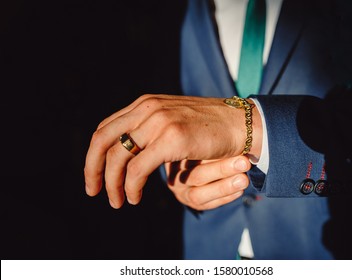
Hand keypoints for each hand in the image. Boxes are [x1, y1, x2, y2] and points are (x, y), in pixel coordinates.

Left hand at [84, 94, 261, 207]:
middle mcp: (147, 108)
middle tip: (93, 190)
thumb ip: (150, 128)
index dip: (94, 153)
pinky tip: (134, 197)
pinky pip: (138, 168)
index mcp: (145, 104)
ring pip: (118, 156)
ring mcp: (160, 121)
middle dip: (92, 168)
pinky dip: (131, 186)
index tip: (95, 174)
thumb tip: (130, 149)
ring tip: (117, 201)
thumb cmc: (208, 127)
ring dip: (112, 183)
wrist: (240, 123)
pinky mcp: (172, 138)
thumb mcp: (172, 120)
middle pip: (102, 139)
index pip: (106, 127)